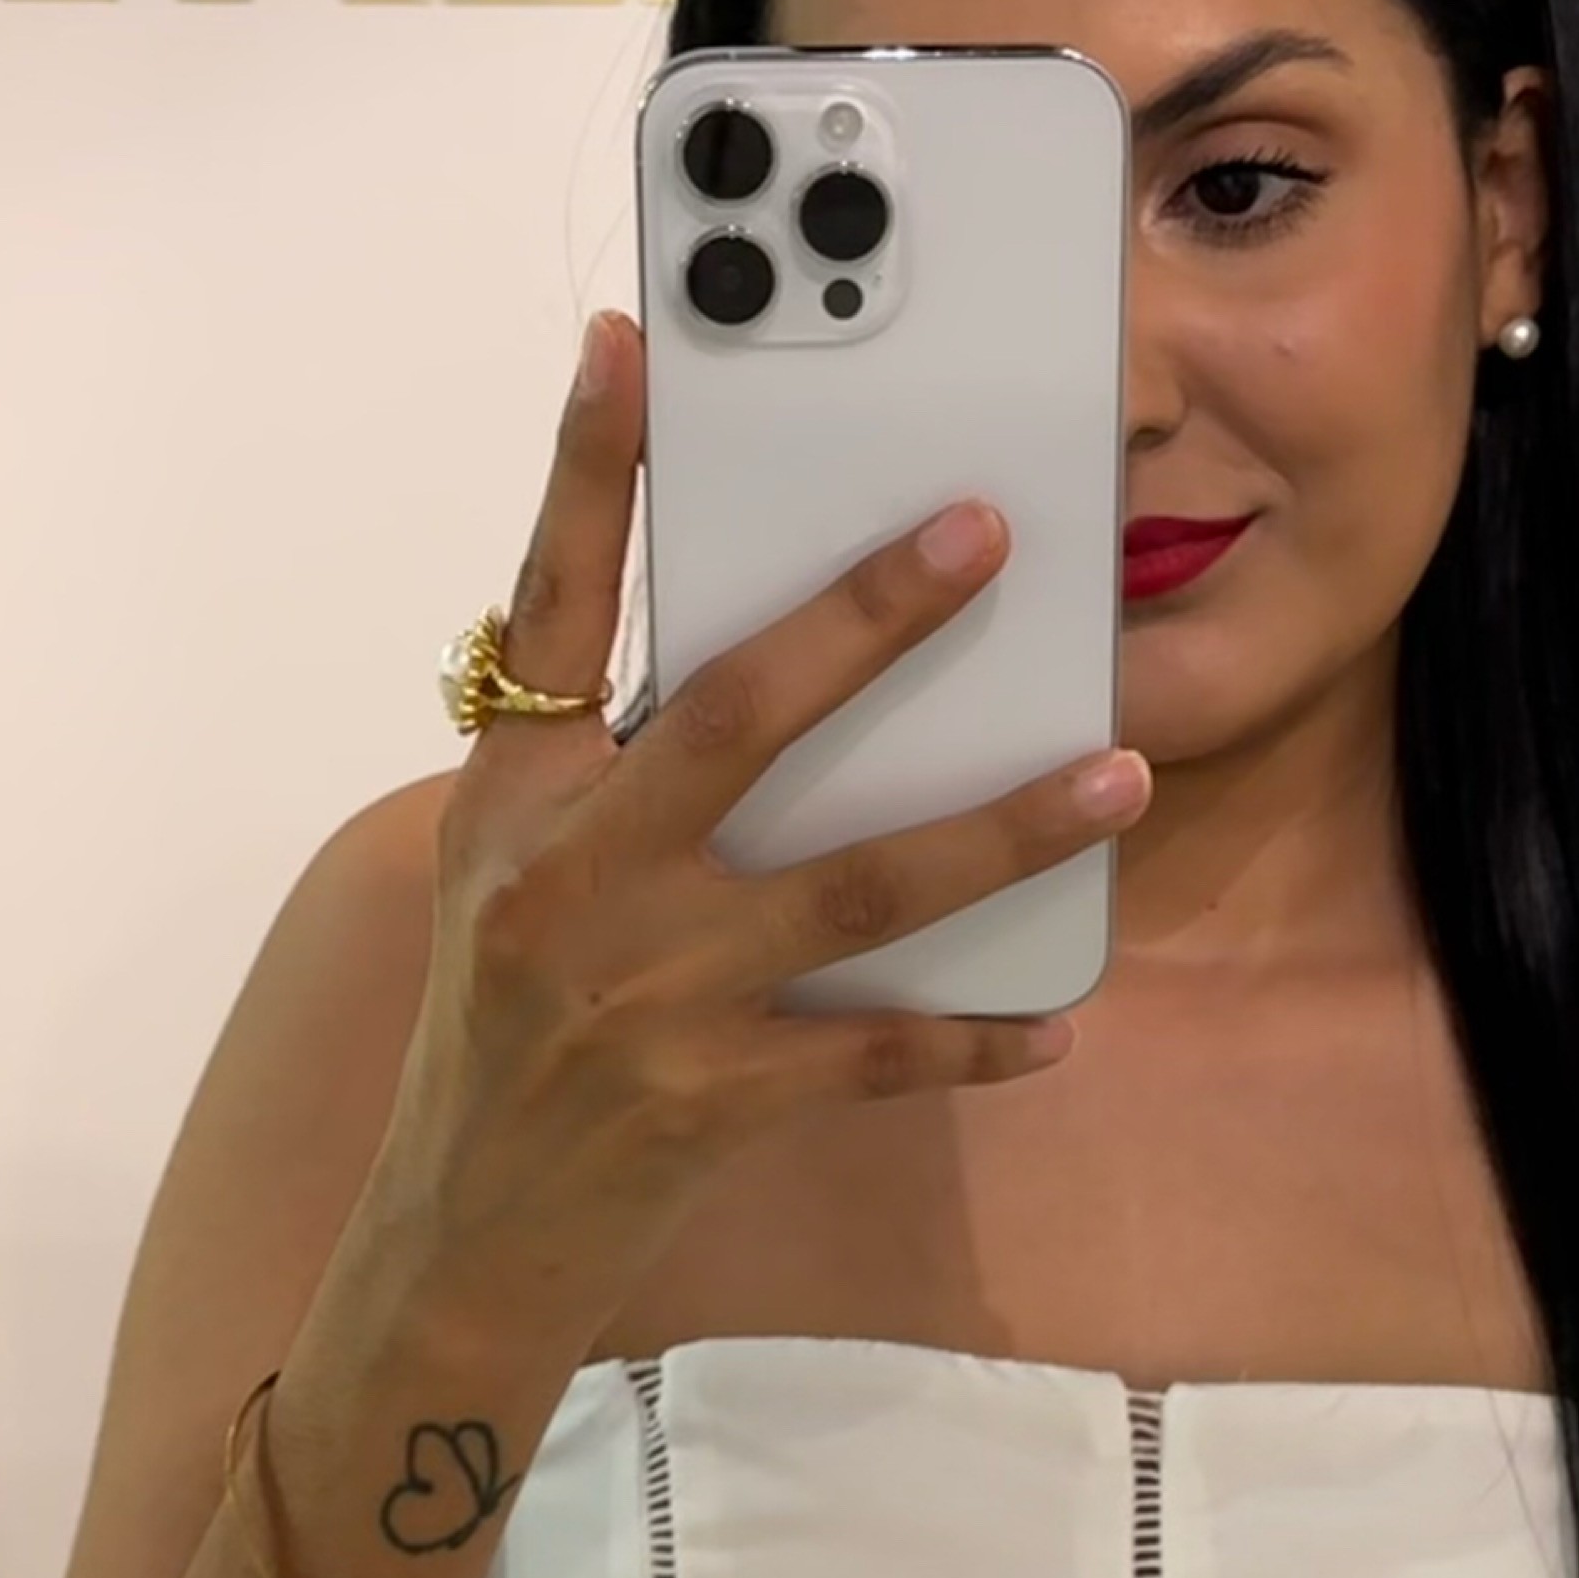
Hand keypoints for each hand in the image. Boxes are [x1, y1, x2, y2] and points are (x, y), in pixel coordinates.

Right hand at [374, 311, 1150, 1338]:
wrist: (459, 1235)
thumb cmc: (504, 1027)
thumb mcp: (516, 875)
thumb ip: (617, 774)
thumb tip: (784, 666)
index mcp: (514, 801)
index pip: (544, 608)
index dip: (584, 474)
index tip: (629, 342)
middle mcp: (569, 880)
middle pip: (734, 718)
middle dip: (865, 620)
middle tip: (985, 533)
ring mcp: (643, 994)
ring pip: (852, 890)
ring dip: (999, 829)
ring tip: (1119, 774)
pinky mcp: (709, 1099)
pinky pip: (876, 1055)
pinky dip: (973, 1037)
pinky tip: (1060, 1018)